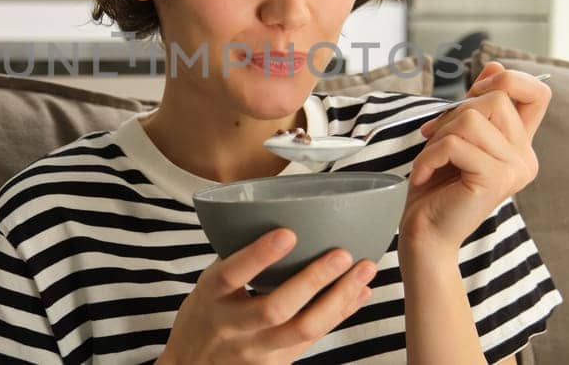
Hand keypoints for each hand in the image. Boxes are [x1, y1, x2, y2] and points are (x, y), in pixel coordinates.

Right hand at [159, 228, 376, 363]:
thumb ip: (236, 260)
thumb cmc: (204, 317)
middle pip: (276, 308)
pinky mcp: (276, 364)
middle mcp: (232, 326)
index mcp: (210, 297)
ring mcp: (255, 351)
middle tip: (342, 254)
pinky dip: (340, 314)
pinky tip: (359, 294)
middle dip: (314, 280)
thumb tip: (279, 218)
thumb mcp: (207, 287)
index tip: (288, 233)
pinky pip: (314, 338)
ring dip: (340, 299)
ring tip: (364, 271)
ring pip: (304, 329)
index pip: (231, 275)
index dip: (259, 255)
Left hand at [400, 61, 551, 254]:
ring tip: (431, 161)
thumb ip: (477, 107)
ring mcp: (515, 168)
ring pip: (472, 118)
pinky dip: (429, 155)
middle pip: (495, 98)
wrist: (426, 235)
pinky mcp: (496, 179)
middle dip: (454, 113)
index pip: (538, 93)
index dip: (508, 80)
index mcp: (520, 145)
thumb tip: (494, 65)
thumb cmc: (436, 188)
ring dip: (439, 135)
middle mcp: (526, 157)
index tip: (472, 96)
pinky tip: (424, 175)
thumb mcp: (457, 137)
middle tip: (436, 140)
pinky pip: (455, 144)